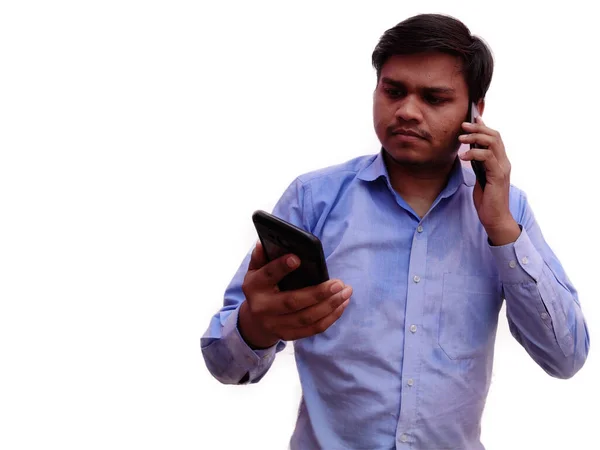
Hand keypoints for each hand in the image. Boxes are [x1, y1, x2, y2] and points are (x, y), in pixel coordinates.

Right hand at [238, 241, 351, 348]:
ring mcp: (275, 324)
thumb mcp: (255, 271)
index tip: (297, 258)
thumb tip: (263, 242)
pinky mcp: (288, 335)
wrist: (254, 322)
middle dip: (318, 293)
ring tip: (345, 292)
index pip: (268, 275)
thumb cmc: (261, 289)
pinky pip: (313, 329)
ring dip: (330, 305)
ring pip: (306, 317)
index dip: (281, 267)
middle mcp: (263, 307)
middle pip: (292, 302)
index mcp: (254, 287)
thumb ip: (260, 256)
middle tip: (338, 283)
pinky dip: (330, 318)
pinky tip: (341, 305)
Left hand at [458, 116, 520, 244]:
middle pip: (495, 136)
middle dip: (478, 127)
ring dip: (475, 137)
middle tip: (463, 125)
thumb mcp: (480, 177)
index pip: (495, 138)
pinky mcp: (498, 176)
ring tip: (461, 138)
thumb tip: (470, 152)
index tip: (472, 119)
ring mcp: (503, 168)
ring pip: (492, 143)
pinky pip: (487, 157)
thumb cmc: (486, 199)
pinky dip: (474, 154)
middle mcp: (504, 162)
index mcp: (500, 161)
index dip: (484, 126)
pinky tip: (463, 156)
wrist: (495, 218)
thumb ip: (479, 164)